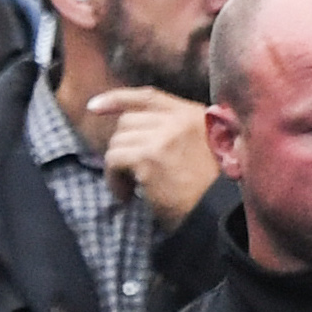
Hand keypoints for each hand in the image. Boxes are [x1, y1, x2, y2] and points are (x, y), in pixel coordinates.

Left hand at [92, 88, 219, 222]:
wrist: (217, 215)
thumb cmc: (210, 190)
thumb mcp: (204, 147)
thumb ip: (177, 130)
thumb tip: (134, 128)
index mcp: (194, 114)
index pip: (148, 96)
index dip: (118, 98)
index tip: (94, 107)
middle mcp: (178, 120)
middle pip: (129, 121)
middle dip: (123, 145)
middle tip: (130, 172)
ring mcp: (163, 137)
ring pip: (118, 141)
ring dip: (117, 166)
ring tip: (129, 187)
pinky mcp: (149, 158)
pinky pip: (114, 159)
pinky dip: (113, 179)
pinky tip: (125, 195)